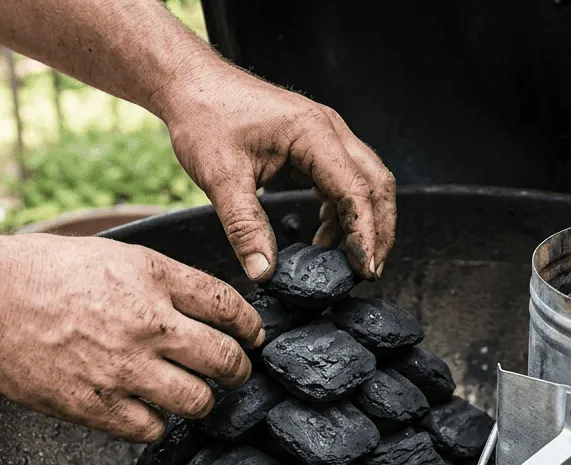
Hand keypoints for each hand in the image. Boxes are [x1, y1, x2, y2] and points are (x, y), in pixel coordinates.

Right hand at [0, 233, 263, 442]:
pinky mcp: (96, 406)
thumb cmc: (43, 272)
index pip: (229, 307)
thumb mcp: (116, 256)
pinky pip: (152, 429)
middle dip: (238, 370)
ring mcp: (124, 368)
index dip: (250, 327)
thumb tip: (205, 308)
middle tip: (234, 373)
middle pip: (226, 359)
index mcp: (154, 278)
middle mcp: (148, 323)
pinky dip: (156, 423)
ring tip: (191, 395)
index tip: (253, 337)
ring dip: (200, 400)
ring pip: (197, 401)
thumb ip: (163, 282)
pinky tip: (147, 410)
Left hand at [158, 56, 395, 281]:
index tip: (364, 269)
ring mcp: (325, 136)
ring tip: (345, 262)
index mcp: (312, 132)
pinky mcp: (315, 145)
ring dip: (362, 223)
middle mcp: (329, 130)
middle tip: (368, 272)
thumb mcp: (220, 176)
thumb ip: (244, 226)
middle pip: (376, 184)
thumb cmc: (205, 117)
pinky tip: (325, 238)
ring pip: (365, 183)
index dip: (364, 233)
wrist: (192, 85)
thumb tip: (263, 272)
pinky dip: (342, 213)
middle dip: (378, 231)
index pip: (355, 189)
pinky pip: (344, 181)